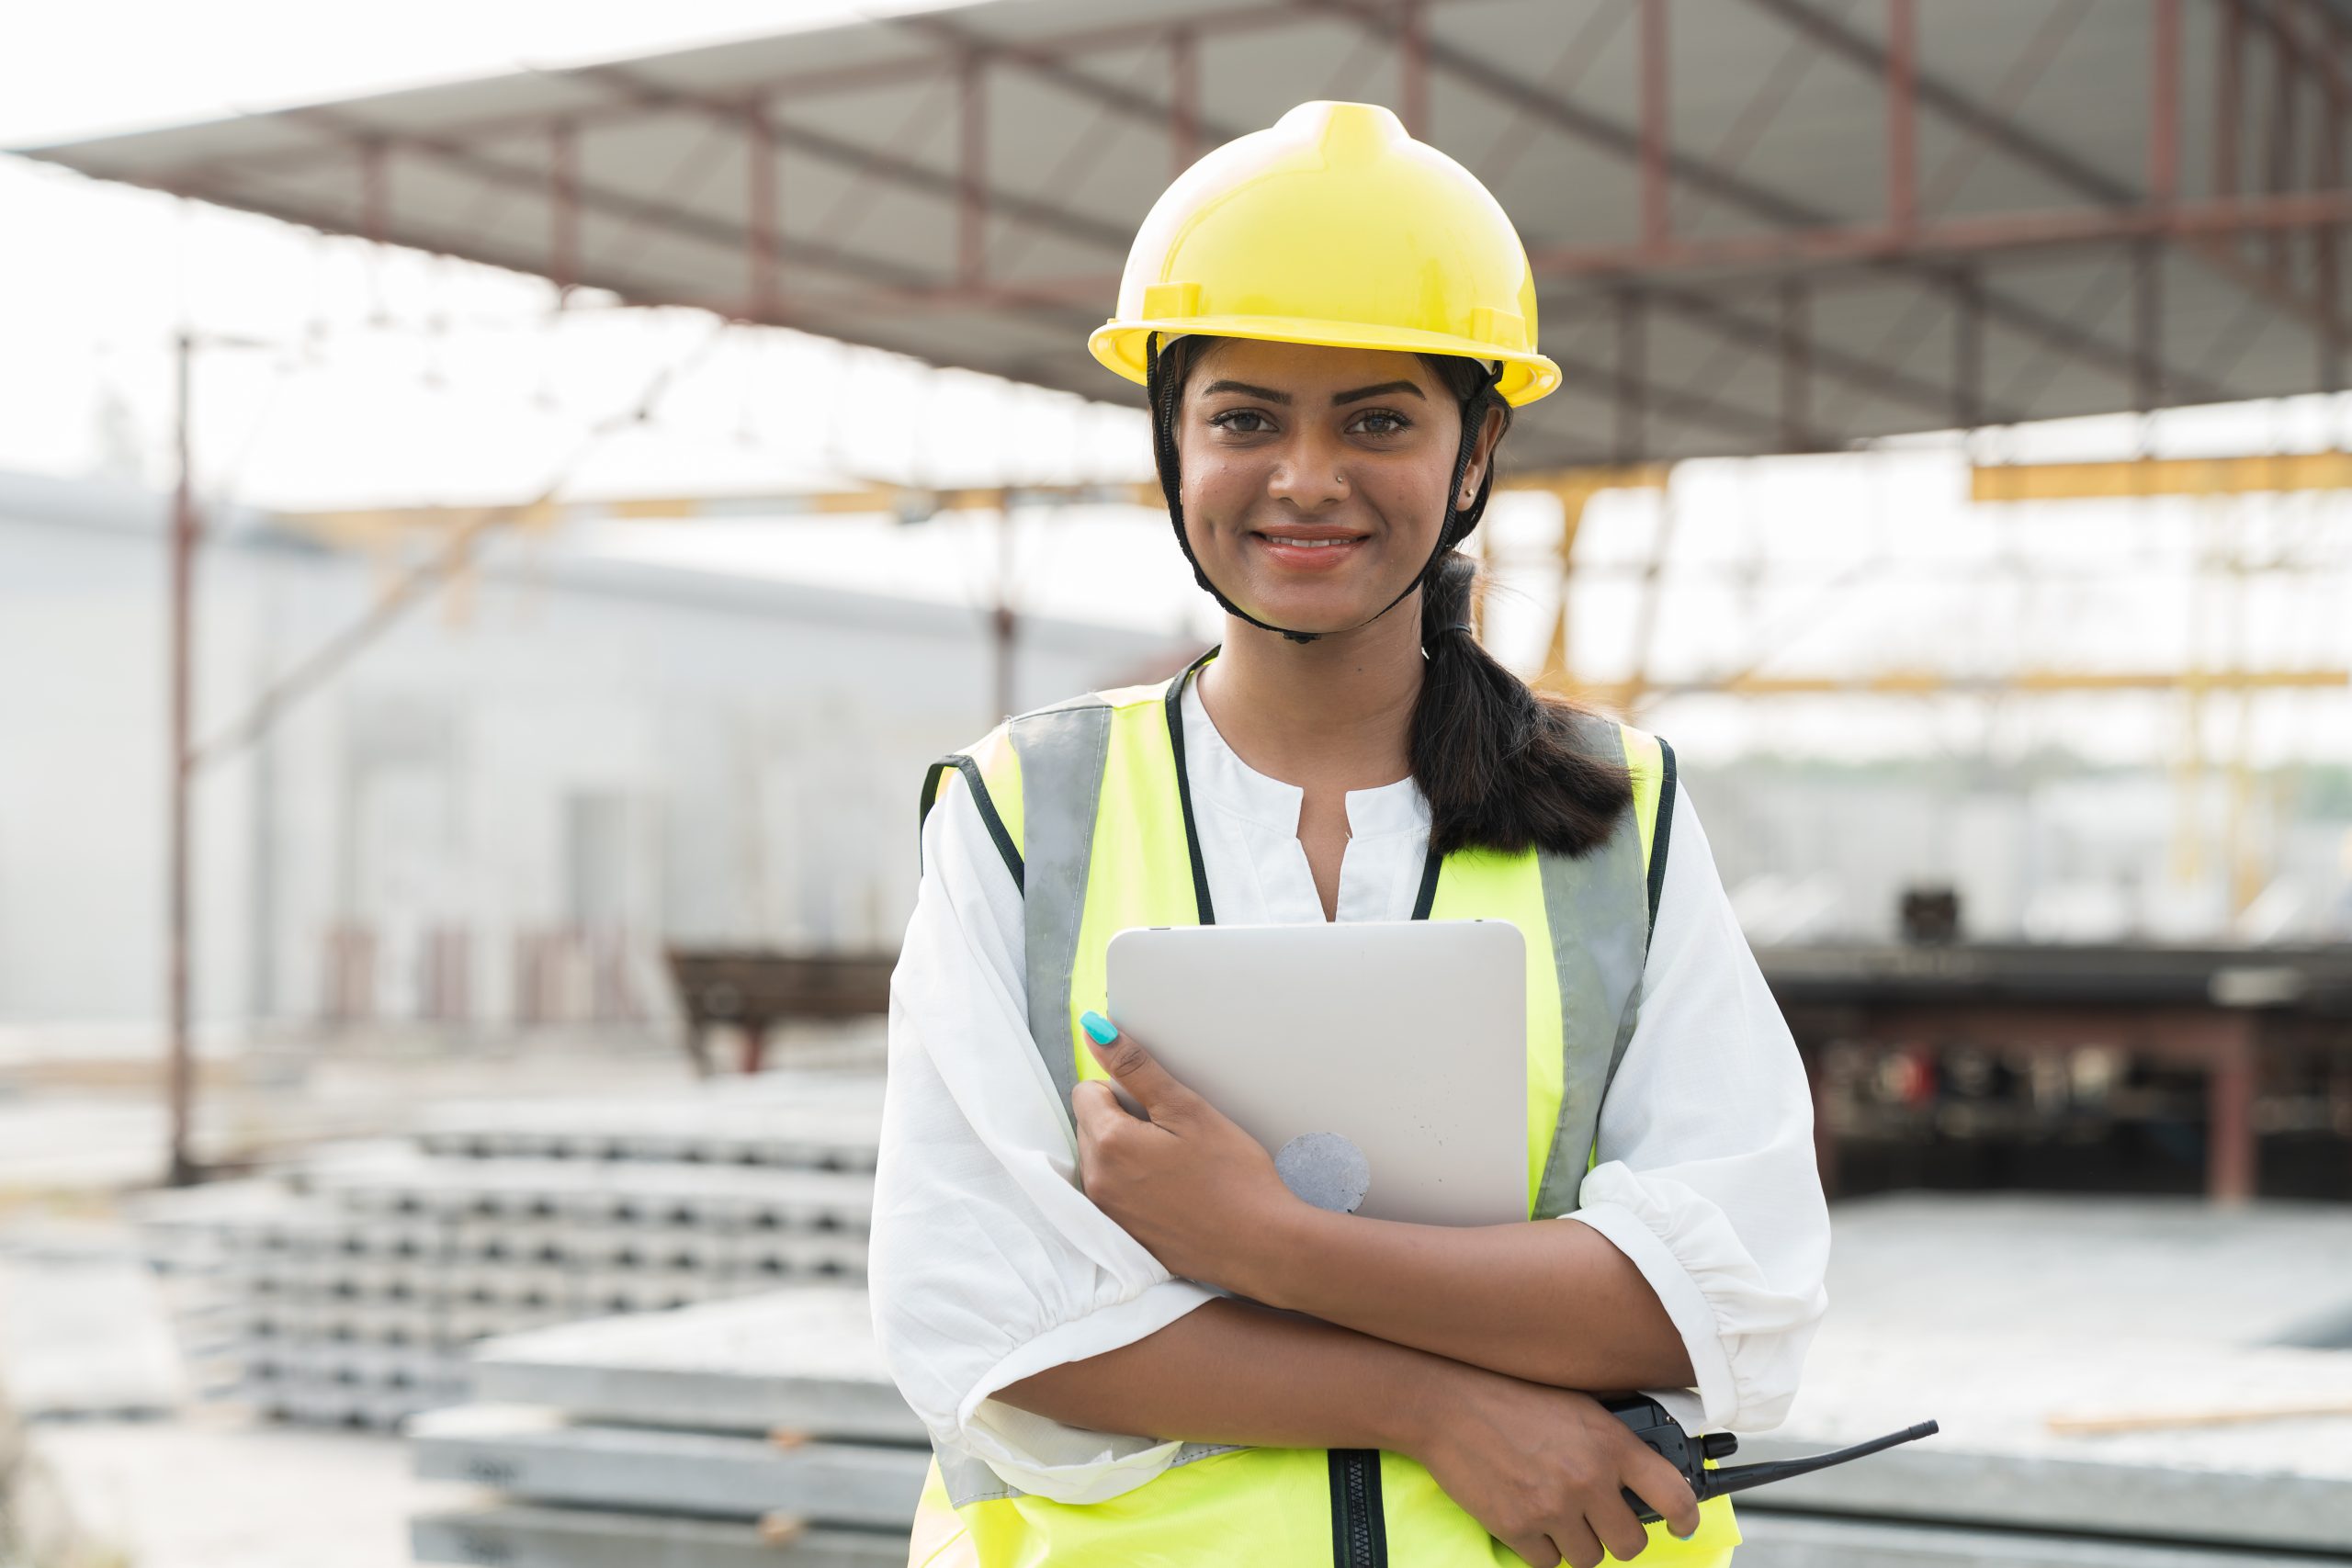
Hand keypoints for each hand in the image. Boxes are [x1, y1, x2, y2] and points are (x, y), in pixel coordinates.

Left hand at [1071, 1016, 1299, 1289]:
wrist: (1261, 1245)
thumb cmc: (1232, 1175)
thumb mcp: (1186, 1109)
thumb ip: (1135, 1067)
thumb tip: (1094, 1029)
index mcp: (1107, 1143)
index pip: (1087, 1091)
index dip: (1125, 1091)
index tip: (1161, 1109)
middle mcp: (1096, 1182)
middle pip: (1092, 1126)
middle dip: (1123, 1121)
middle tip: (1174, 1136)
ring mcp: (1108, 1214)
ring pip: (1103, 1161)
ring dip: (1128, 1154)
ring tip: (1177, 1166)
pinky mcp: (1124, 1237)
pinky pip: (1116, 1195)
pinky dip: (1136, 1187)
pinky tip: (1175, 1193)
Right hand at [1402, 1365, 1701, 1566]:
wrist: (1449, 1404)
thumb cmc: (1511, 1399)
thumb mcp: (1577, 1407)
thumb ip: (1612, 1443)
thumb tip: (1640, 1478)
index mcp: (1610, 1444)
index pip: (1673, 1495)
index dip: (1687, 1518)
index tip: (1684, 1525)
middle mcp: (1588, 1478)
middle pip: (1630, 1544)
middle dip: (1617, 1536)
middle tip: (1599, 1520)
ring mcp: (1552, 1507)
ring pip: (1589, 1558)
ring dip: (1576, 1542)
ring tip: (1556, 1513)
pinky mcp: (1518, 1528)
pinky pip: (1547, 1562)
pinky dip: (1541, 1548)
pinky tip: (1529, 1518)